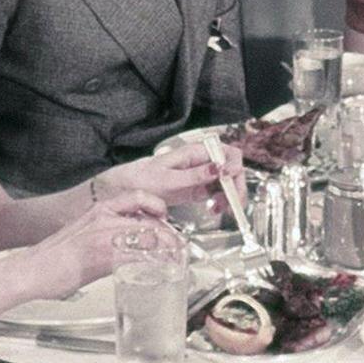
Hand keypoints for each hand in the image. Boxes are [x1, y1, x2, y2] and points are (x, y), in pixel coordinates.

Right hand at [25, 189, 167, 299]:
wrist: (31, 270)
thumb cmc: (53, 259)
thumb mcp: (84, 236)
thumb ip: (106, 235)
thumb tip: (126, 247)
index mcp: (99, 210)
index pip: (140, 198)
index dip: (159, 208)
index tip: (166, 221)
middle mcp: (104, 217)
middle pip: (151, 218)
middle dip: (170, 234)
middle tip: (177, 248)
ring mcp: (105, 235)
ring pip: (149, 234)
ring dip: (168, 248)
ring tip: (174, 260)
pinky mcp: (103, 255)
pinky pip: (138, 255)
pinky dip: (154, 262)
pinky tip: (159, 270)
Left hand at [98, 137, 242, 206]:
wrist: (127, 189)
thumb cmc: (144, 179)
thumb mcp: (168, 180)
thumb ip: (194, 175)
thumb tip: (219, 168)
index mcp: (197, 152)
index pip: (229, 153)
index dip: (235, 167)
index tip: (228, 183)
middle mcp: (204, 161)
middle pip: (233, 169)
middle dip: (235, 187)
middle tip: (229, 205)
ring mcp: (203, 175)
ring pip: (229, 182)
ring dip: (230, 196)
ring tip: (218, 210)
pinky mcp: (200, 188)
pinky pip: (220, 193)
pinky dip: (222, 202)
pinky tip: (215, 210)